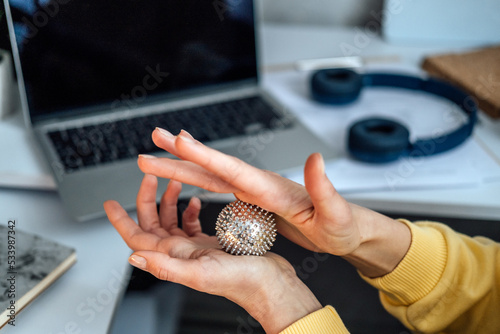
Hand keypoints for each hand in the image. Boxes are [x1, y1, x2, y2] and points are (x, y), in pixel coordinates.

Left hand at [104, 174, 320, 333]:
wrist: (268, 283)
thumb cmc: (241, 282)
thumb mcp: (200, 274)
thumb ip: (166, 266)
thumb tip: (133, 258)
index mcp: (174, 258)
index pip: (138, 238)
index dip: (121, 221)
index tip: (110, 204)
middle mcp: (180, 252)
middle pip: (152, 224)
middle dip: (147, 199)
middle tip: (150, 178)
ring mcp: (193, 248)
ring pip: (171, 220)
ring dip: (168, 201)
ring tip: (174, 182)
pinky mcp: (209, 243)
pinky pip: (191, 223)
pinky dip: (190, 209)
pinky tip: (196, 201)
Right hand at [137, 129, 410, 276]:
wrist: (347, 231)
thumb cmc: (342, 225)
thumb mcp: (335, 212)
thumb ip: (323, 187)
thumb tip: (314, 158)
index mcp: (272, 188)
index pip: (233, 168)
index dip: (204, 154)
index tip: (178, 140)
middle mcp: (260, 185)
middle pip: (214, 167)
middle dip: (181, 155)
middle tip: (153, 141)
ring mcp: (255, 192)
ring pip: (211, 176)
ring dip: (183, 167)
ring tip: (157, 158)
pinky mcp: (254, 201)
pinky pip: (220, 188)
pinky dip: (199, 180)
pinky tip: (188, 179)